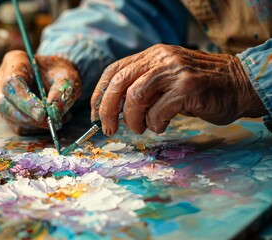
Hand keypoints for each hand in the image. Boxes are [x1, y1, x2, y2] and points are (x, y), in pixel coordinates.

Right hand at [0, 50, 80, 134]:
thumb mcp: (67, 76)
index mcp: (15, 61)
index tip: (42, 112)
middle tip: (49, 122)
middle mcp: (3, 80)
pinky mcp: (10, 114)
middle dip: (27, 116)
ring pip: (10, 118)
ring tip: (57, 120)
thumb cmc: (60, 73)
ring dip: (34, 124)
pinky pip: (18, 127)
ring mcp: (4, 98)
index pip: (11, 83)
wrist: (59, 78)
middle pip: (4, 103)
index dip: (24, 100)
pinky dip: (36, 128)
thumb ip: (62, 90)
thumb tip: (54, 111)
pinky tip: (51, 121)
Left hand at [91, 44, 267, 135]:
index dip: (99, 94)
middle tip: (109, 128)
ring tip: (141, 128)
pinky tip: (161, 126)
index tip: (95, 114)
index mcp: (151, 56)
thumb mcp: (166, 79)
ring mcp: (175, 71)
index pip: (113, 71)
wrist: (239, 84)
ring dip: (132, 119)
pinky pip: (158, 110)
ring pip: (135, 96)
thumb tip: (113, 109)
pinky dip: (154, 124)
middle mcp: (160, 59)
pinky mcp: (188, 87)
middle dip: (107, 109)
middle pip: (119, 82)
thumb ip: (143, 86)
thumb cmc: (199, 87)